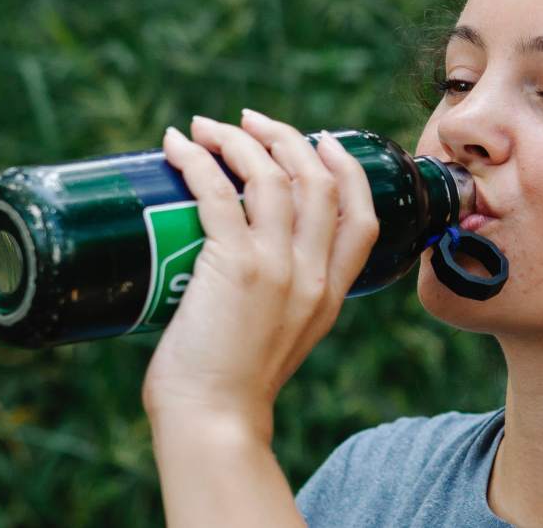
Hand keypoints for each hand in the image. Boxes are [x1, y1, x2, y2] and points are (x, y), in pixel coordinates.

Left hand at [142, 110, 379, 442]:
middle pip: (319, 182)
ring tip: (208, 126)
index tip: (322, 141)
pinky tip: (178, 145)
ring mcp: (277, 268)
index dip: (346, 170)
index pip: (364, 219)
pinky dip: (197, 161)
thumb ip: (282, 301)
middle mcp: (313, 275)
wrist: (214, 421)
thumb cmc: (232, 388)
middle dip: (287, 138)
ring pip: (273, 177)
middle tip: (250, 121)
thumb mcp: (283, 339)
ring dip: (240, 140)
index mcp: (332, 294)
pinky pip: (219, 193)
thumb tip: (237, 265)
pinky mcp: (234, 266)